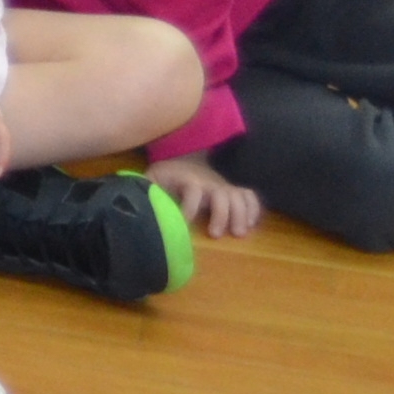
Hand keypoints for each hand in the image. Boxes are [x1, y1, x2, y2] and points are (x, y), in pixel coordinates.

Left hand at [149, 152, 263, 238]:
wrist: (183, 159)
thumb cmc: (165, 175)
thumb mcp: (152, 179)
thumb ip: (147, 189)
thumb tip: (139, 203)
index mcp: (188, 179)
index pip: (193, 191)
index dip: (189, 208)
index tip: (184, 223)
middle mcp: (209, 183)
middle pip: (222, 195)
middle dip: (221, 215)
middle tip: (215, 235)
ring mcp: (224, 186)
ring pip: (239, 197)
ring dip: (242, 214)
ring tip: (239, 233)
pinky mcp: (233, 191)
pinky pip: (250, 197)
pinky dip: (254, 209)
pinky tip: (251, 224)